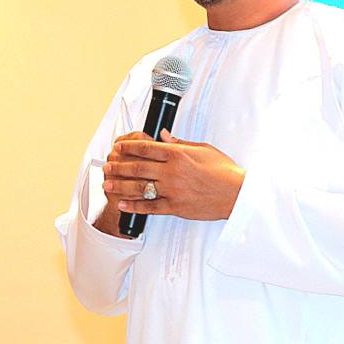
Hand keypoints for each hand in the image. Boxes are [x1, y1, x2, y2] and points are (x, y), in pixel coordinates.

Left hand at [102, 129, 244, 220]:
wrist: (236, 194)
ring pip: (139, 187)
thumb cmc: (223, 171)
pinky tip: (123, 204)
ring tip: (107, 184)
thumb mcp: (203, 149)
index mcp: (178, 155)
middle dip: (119, 166)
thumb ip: (180, 143)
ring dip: (120, 185)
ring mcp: (172, 191)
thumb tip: (164, 136)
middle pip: (138, 167)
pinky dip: (135, 206)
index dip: (129, 147)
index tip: (118, 147)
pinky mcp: (175, 207)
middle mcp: (172, 172)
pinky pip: (150, 207)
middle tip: (107, 165)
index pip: (146, 148)